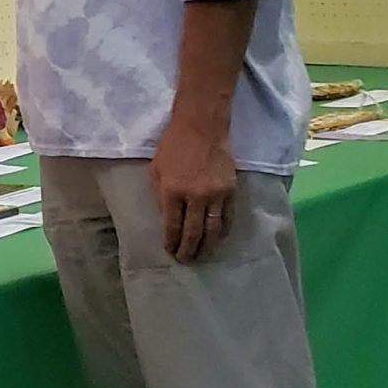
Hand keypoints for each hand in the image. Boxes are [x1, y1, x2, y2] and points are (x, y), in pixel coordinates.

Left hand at [152, 122, 238, 261]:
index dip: (171, 242)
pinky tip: (217, 240)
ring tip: (202, 256)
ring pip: (213, 230)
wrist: (201, 127)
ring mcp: (215, 195)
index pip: (172, 225)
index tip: (170, 251)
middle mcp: (195, 196)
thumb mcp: (156, 169)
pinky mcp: (231, 191)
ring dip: (207, 246)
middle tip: (186, 260)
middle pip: (193, 232)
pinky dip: (222, 232)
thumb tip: (167, 218)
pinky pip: (227, 218)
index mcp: (172, 191)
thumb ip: (160, 194)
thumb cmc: (172, 146)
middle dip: (188, 250)